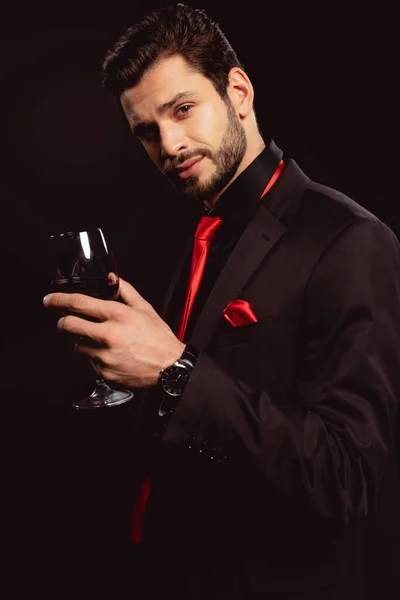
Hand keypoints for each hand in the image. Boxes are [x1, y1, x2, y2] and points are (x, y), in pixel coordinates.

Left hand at [43, 278, 184, 387]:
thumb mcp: (145, 308)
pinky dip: (96, 357)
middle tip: (65, 321)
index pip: (79, 304)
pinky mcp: (105, 372)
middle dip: (63, 322)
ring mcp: (105, 355)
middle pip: (70, 325)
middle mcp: (109, 335)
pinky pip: (90, 362)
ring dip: (83, 341)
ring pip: (78, 345)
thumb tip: (111, 278)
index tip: (50, 300)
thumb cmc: (159, 338)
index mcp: (118, 315)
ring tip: (101, 341)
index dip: (59, 300)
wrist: (170, 367)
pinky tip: (111, 354)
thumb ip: (125, 290)